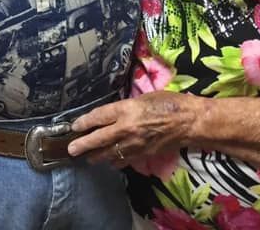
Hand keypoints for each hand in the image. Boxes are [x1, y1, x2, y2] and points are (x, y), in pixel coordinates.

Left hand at [66, 91, 200, 165]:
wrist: (188, 121)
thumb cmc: (169, 102)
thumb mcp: (144, 98)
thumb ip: (127, 107)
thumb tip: (114, 113)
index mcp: (127, 109)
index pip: (99, 117)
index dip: (85, 122)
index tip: (74, 126)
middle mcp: (127, 127)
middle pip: (99, 138)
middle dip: (84, 145)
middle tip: (71, 150)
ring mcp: (135, 143)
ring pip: (110, 153)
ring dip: (97, 156)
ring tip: (88, 158)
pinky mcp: (143, 153)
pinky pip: (124, 159)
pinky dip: (115, 161)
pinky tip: (110, 162)